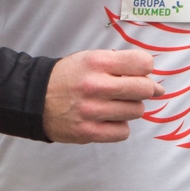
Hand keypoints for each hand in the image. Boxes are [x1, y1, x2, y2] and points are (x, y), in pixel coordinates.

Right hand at [42, 49, 162, 143]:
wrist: (35, 99)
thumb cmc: (68, 77)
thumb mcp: (90, 58)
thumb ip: (120, 64)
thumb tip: (154, 82)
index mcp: (97, 62)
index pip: (142, 63)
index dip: (146, 68)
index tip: (142, 72)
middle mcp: (96, 85)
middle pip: (144, 89)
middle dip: (146, 89)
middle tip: (138, 90)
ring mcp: (92, 111)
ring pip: (136, 111)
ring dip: (131, 108)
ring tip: (116, 104)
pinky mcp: (88, 132)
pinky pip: (123, 132)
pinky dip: (120, 127)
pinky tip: (109, 120)